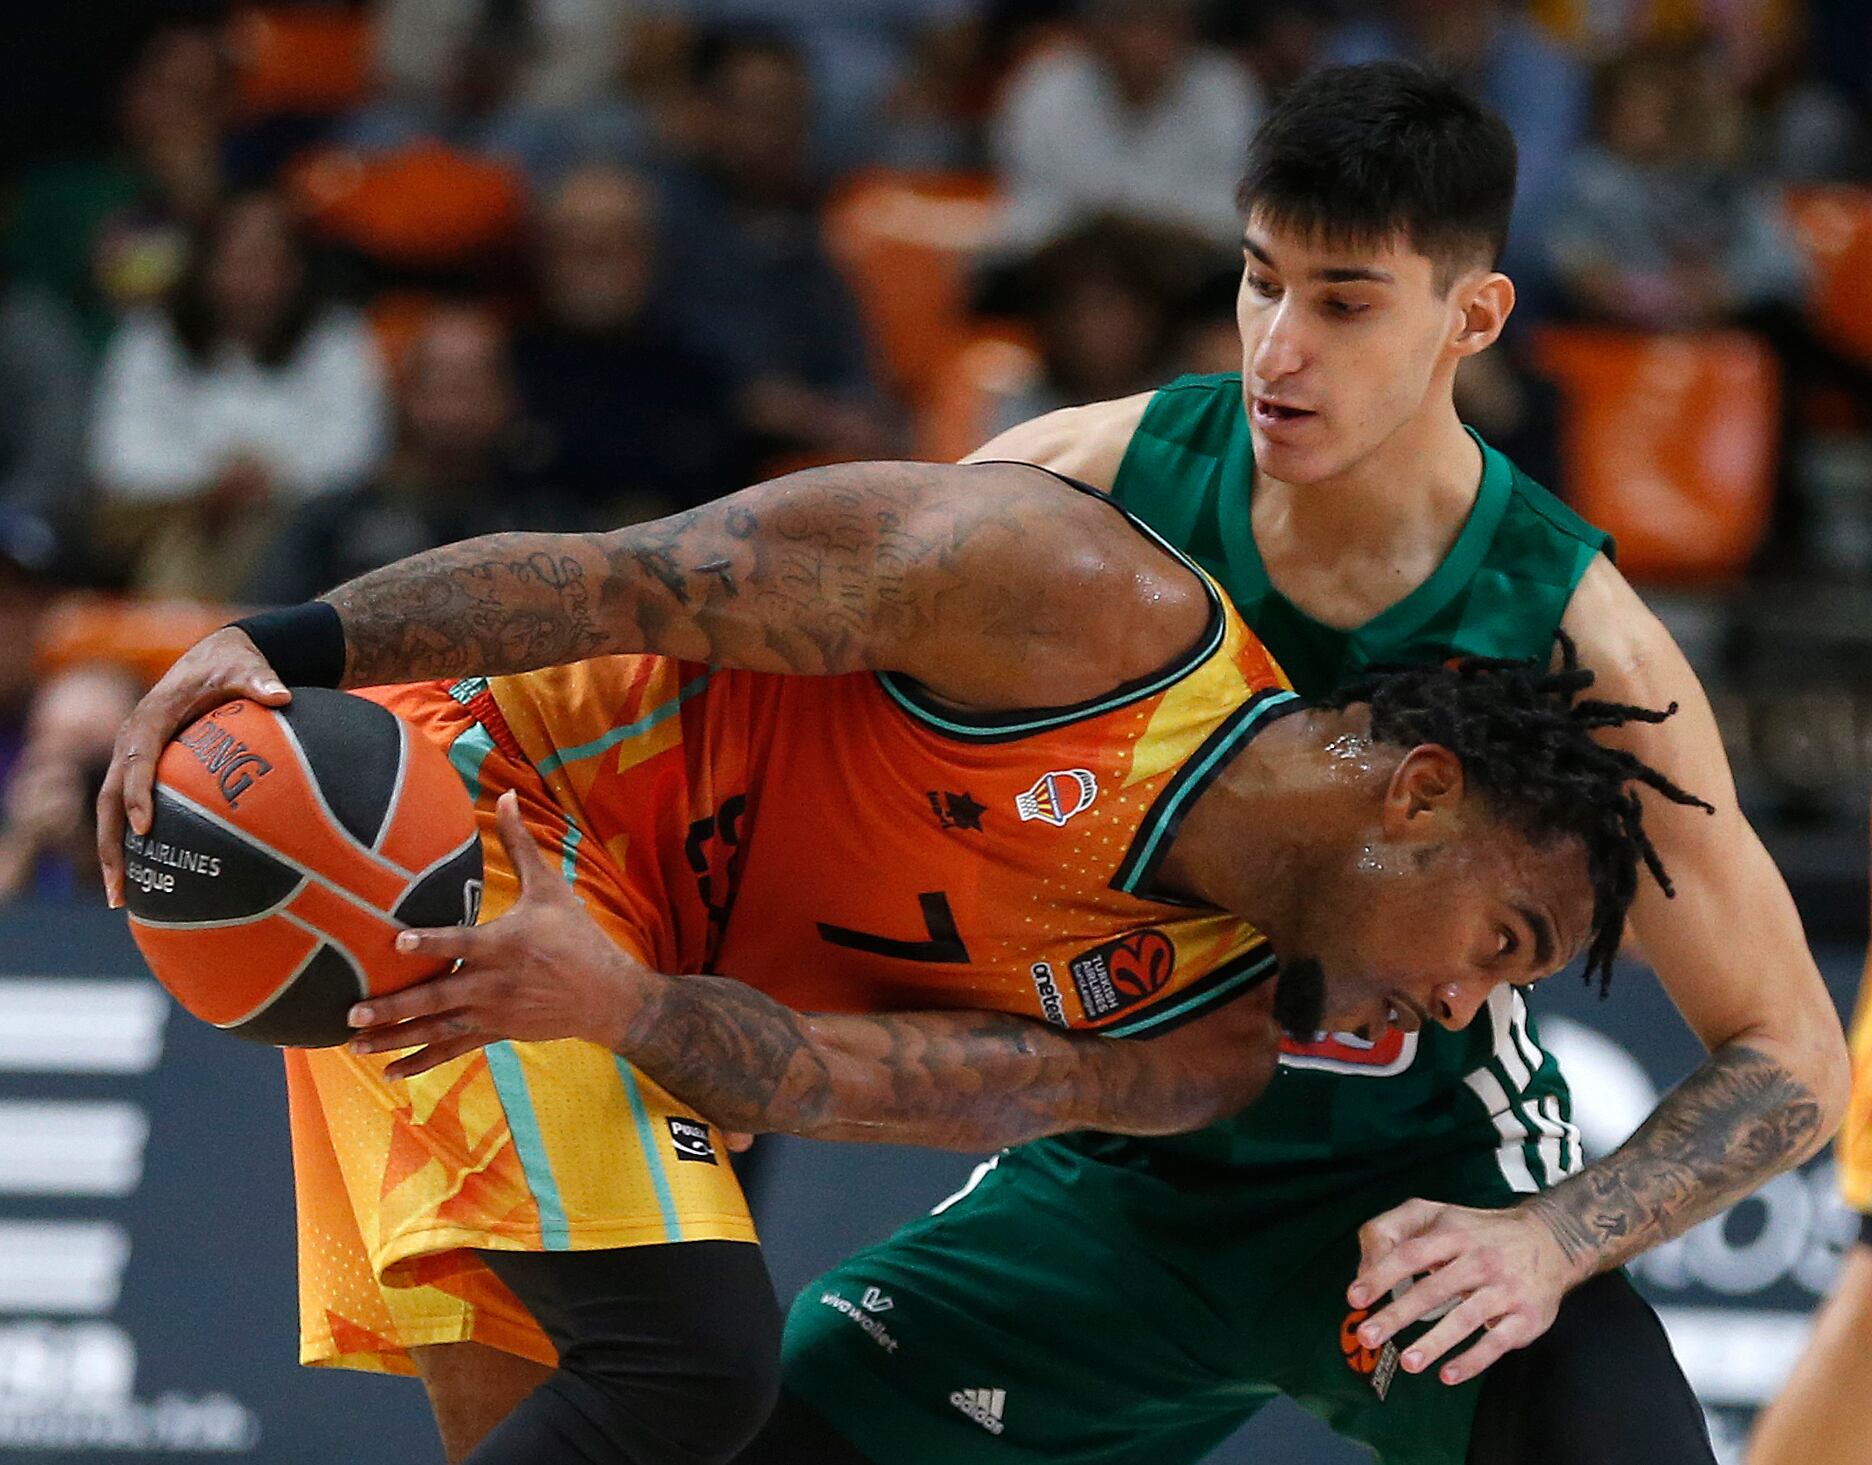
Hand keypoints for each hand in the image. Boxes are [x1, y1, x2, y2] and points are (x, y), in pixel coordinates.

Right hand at [97, 627, 290, 907]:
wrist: (213, 657)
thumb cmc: (232, 666)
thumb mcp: (247, 668)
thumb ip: (261, 681)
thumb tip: (282, 696)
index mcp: (152, 717)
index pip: (138, 758)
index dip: (139, 793)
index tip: (145, 829)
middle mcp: (132, 738)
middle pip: (110, 795)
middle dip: (111, 840)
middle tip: (121, 887)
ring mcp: (132, 755)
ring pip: (110, 808)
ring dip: (111, 852)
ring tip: (121, 899)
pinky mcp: (140, 767)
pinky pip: (126, 806)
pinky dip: (126, 840)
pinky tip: (143, 879)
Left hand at [347, 791, 647, 1079]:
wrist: (606, 995)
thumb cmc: (575, 936)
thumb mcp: (550, 889)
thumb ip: (521, 846)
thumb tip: (508, 794)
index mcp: (504, 944)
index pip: (460, 942)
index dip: (430, 943)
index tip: (396, 943)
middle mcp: (493, 983)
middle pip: (436, 996)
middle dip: (393, 1005)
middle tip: (352, 1010)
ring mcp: (491, 1013)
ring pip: (436, 1028)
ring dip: (394, 1038)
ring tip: (353, 1044)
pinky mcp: (494, 1033)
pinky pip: (451, 1049)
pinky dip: (420, 1062)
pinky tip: (387, 1073)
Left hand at [1345, 1197, 1584, 1385]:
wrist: (1551, 1240)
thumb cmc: (1478, 1232)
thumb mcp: (1436, 1214)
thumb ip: (1393, 1231)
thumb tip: (1364, 1268)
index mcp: (1453, 1233)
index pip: (1410, 1253)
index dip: (1381, 1275)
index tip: (1355, 1297)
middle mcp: (1479, 1260)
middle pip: (1434, 1289)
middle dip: (1398, 1315)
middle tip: (1368, 1336)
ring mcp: (1504, 1289)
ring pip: (1465, 1318)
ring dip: (1434, 1342)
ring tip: (1407, 1363)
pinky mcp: (1525, 1316)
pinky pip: (1497, 1342)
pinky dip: (1473, 1360)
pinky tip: (1448, 1375)